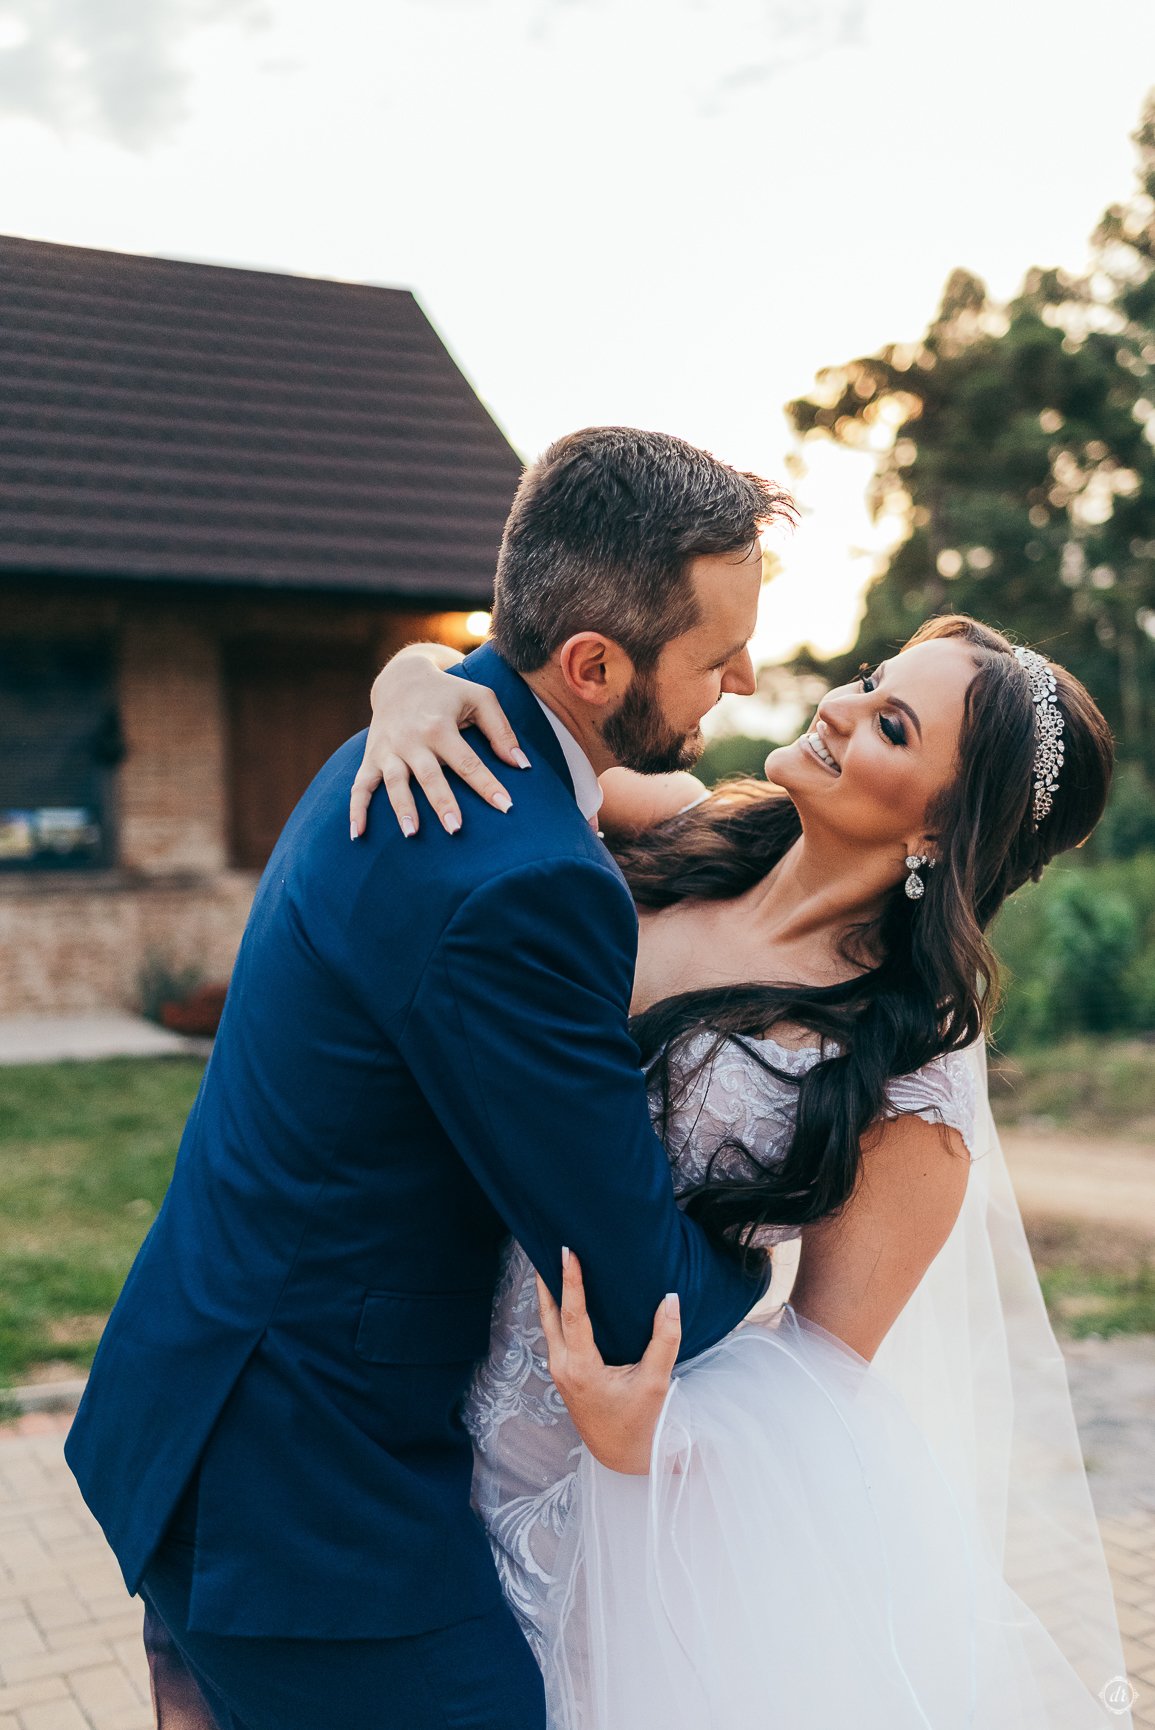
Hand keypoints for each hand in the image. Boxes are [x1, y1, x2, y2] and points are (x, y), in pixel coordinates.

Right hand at [349, 646, 531, 838]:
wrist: (401, 679)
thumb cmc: (449, 693)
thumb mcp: (480, 699)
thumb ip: (502, 731)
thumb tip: (522, 765)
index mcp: (440, 725)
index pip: (467, 761)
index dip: (487, 784)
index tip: (506, 807)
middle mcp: (411, 739)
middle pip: (429, 775)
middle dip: (442, 802)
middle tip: (456, 829)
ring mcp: (388, 750)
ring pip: (394, 783)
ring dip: (402, 809)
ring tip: (411, 834)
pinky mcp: (372, 757)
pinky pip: (360, 786)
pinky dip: (357, 810)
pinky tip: (359, 835)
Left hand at [535, 1250, 680, 1474]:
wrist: (620, 1454)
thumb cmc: (640, 1421)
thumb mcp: (655, 1383)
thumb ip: (665, 1340)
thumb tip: (670, 1299)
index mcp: (581, 1368)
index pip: (573, 1315)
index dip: (570, 1281)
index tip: (567, 1252)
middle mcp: (562, 1366)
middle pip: (547, 1312)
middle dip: (546, 1278)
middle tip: (544, 1241)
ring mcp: (558, 1370)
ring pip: (547, 1321)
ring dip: (548, 1291)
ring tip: (549, 1259)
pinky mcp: (563, 1371)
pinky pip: (554, 1331)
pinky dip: (555, 1307)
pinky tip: (562, 1292)